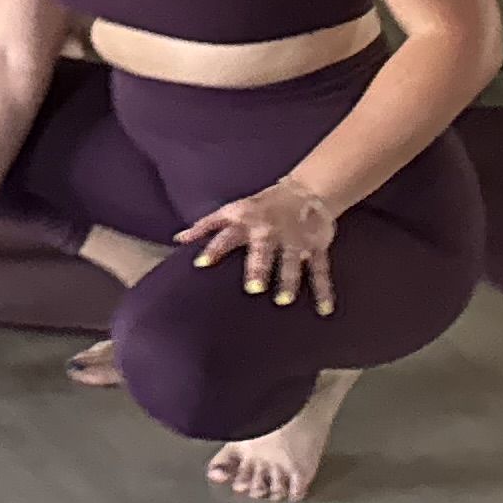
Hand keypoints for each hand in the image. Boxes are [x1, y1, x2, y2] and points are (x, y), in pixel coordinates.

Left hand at [177, 180, 338, 314]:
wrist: (304, 192)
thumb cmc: (259, 206)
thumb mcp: (231, 211)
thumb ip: (207, 226)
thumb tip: (178, 239)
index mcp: (246, 223)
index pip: (225, 236)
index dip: (212, 248)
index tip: (201, 264)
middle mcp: (269, 232)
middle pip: (262, 251)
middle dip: (258, 268)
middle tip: (254, 288)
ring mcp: (294, 241)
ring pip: (291, 263)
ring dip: (288, 281)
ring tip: (284, 300)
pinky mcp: (315, 248)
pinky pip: (320, 271)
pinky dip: (324, 291)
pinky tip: (324, 310)